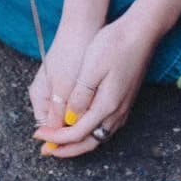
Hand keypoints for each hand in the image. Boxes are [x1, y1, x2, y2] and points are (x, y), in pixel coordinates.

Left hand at [31, 12, 157, 158]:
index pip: (76, 134)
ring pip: (98, 137)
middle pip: (88, 143)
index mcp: (106, 106)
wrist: (143, 31)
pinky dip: (90, 134)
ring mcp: (124, 108)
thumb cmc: (115, 44)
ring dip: (77, 143)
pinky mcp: (126, 100)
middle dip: (65, 148)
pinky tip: (82, 127)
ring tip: (59, 141)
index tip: (38, 134)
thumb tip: (68, 119)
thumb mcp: (92, 68)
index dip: (55, 137)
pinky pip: (106, 128)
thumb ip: (80, 97)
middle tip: (46, 149)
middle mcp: (117, 112)